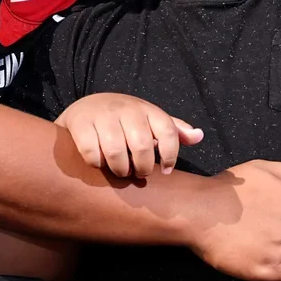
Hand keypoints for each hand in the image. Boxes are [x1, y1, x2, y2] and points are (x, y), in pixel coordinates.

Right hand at [56, 93, 203, 177]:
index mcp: (148, 109)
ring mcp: (103, 115)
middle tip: (139, 173)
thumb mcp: (151, 121)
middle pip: (142, 145)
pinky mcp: (81, 124)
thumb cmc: (126, 120)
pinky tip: (101, 164)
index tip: (166, 170)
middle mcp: (127, 109)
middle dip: (143, 167)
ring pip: (116, 151)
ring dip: (120, 169)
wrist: (87, 107)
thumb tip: (200, 136)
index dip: (170, 156)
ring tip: (121, 172)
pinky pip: (92, 152)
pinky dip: (98, 164)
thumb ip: (175, 130)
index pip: (169, 133)